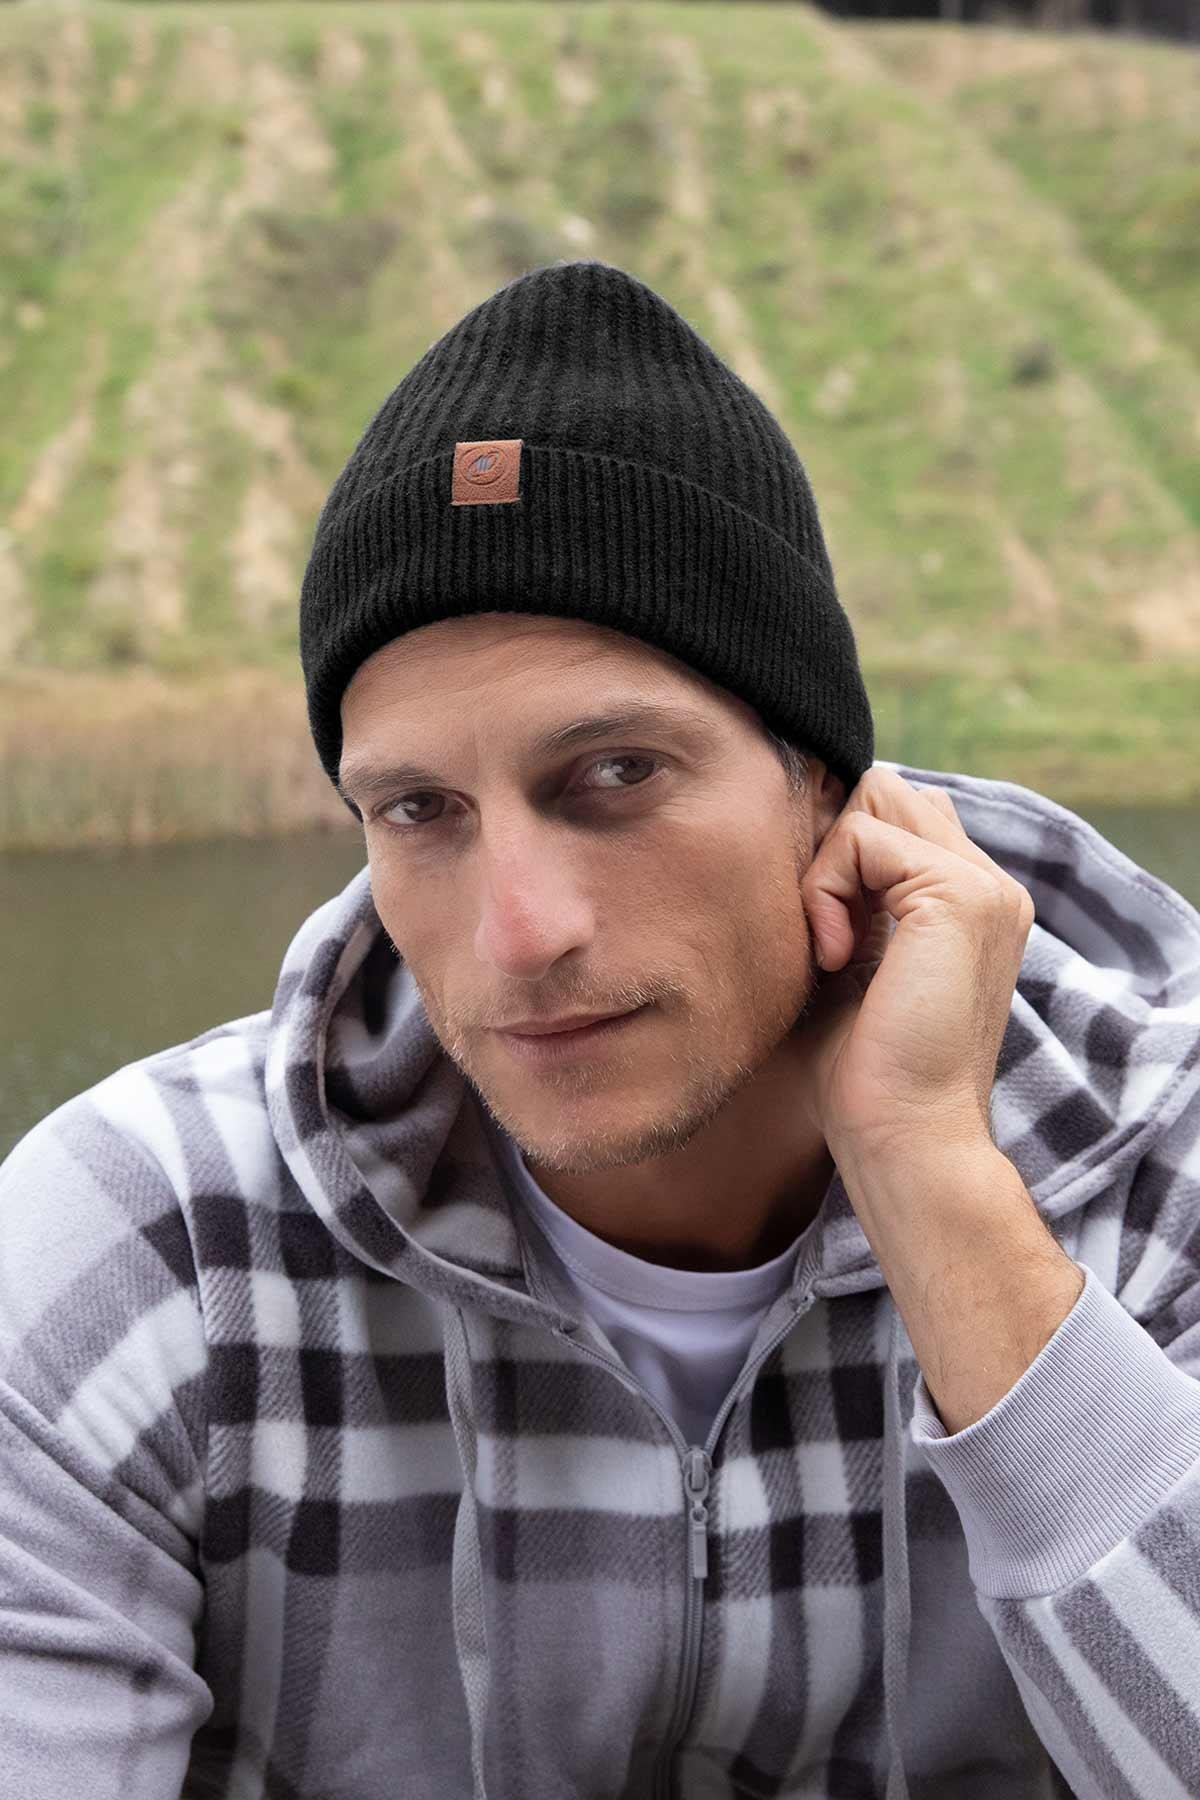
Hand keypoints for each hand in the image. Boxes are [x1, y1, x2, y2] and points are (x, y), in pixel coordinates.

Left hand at [794, 768, 1035, 1161]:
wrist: (903, 1135)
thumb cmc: (865, 1073)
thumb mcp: (850, 966)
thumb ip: (847, 901)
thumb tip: (809, 843)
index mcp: (972, 904)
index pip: (898, 815)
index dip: (840, 852)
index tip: (821, 931)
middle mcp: (990, 885)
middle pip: (887, 792)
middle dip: (833, 847)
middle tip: (822, 933)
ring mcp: (984, 885)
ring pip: (874, 800)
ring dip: (828, 867)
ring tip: (829, 946)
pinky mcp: (959, 894)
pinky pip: (862, 834)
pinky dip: (826, 888)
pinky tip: (831, 954)